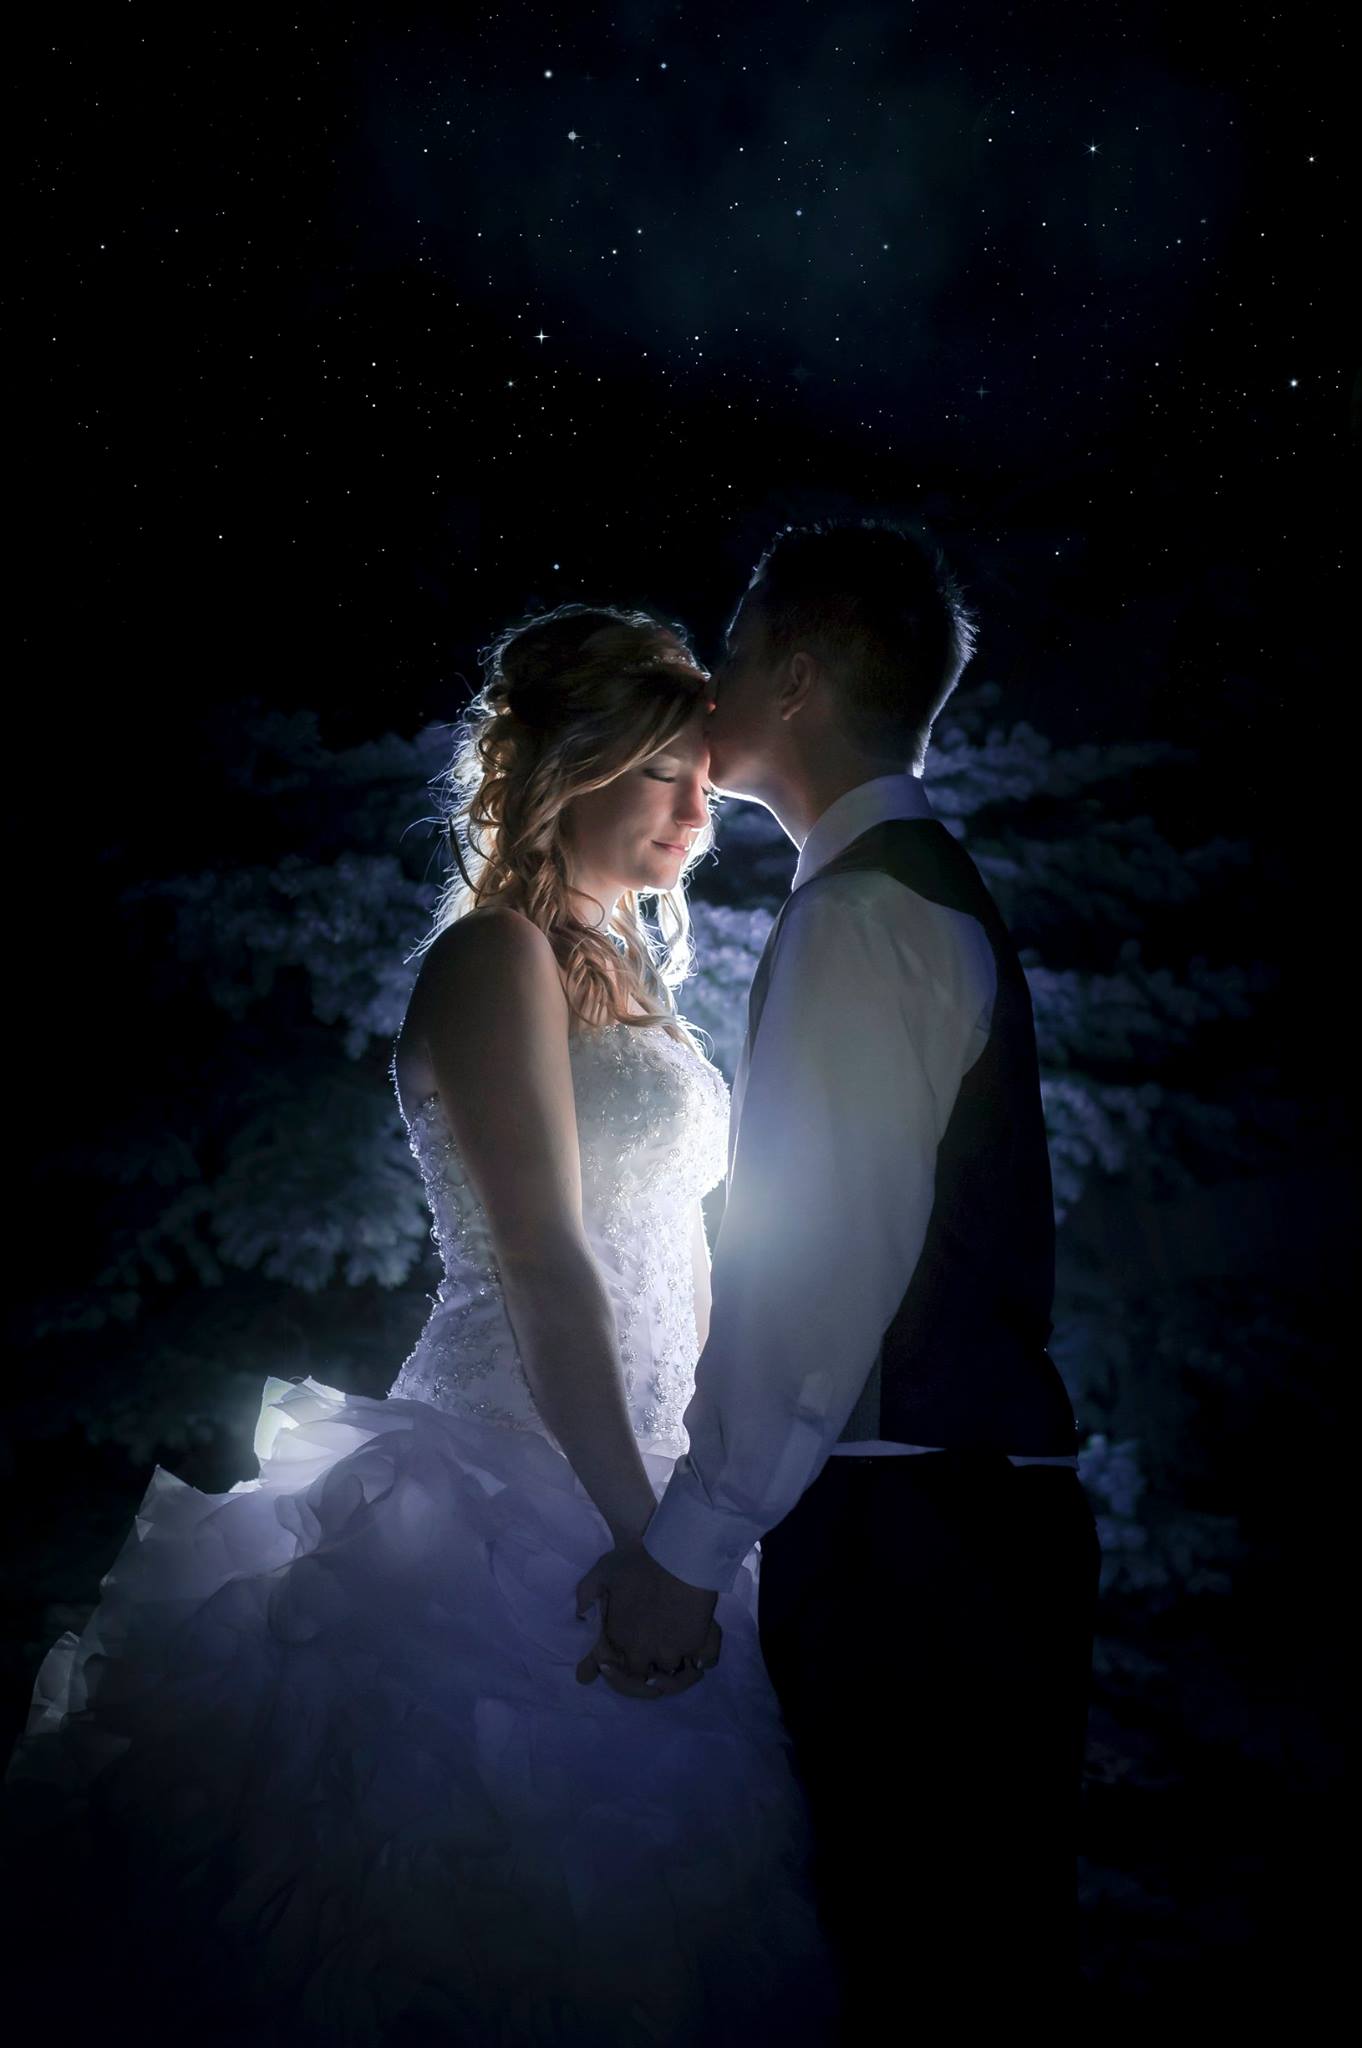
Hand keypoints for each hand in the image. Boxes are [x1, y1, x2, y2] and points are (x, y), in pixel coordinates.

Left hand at [575, 1539, 721, 1700]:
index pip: (614, 1669)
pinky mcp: (695, 1645)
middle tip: (654, 1660)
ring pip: (670, 1671)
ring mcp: (669, 1651)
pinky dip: (703, 1659)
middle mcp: (641, 1651)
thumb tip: (579, 1617)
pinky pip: (703, 1663)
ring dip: (673, 1664)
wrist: (678, 1554)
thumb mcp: (602, 1572)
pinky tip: (700, 1653)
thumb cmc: (639, 1561)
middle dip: (646, 1670)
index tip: (622, 1660)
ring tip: (678, 1652)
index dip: (617, 1666)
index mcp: (618, 1636)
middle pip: (642, 1678)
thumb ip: (586, 1596)